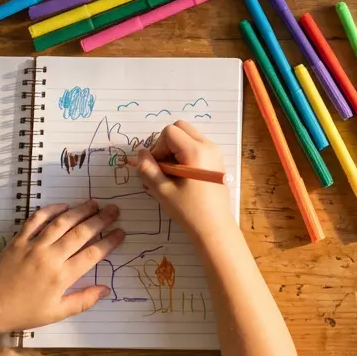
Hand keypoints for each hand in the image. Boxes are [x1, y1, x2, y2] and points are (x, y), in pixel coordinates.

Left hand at [0, 200, 123, 332]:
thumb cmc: (22, 312)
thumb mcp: (54, 314)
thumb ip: (82, 301)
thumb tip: (105, 289)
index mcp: (61, 277)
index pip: (92, 255)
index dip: (109, 242)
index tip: (121, 232)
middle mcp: (50, 257)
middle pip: (81, 233)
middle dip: (100, 220)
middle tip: (114, 209)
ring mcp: (33, 246)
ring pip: (62, 222)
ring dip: (80, 211)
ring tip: (94, 203)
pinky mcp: (19, 240)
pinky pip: (37, 220)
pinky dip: (51, 210)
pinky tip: (63, 206)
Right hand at [137, 121, 233, 244]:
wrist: (215, 227)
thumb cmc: (189, 211)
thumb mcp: (163, 191)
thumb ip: (148, 169)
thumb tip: (140, 153)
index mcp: (197, 151)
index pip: (170, 131)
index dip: (158, 147)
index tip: (157, 168)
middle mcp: (209, 145)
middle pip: (180, 128)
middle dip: (166, 144)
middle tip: (163, 168)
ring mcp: (215, 151)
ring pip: (188, 136)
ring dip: (175, 149)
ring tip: (171, 174)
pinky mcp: (216, 159)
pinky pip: (196, 145)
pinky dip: (184, 153)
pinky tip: (182, 176)